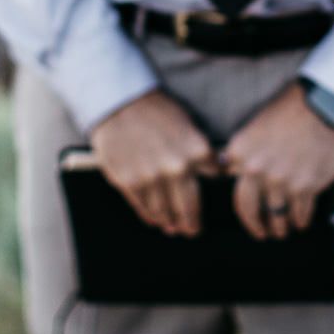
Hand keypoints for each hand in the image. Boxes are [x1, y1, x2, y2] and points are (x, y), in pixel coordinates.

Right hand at [90, 89, 219, 236]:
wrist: (118, 103)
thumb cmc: (154, 110)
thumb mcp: (187, 124)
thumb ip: (199, 151)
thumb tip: (213, 172)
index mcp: (197, 150)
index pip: (215, 178)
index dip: (213, 186)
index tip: (211, 194)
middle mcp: (177, 168)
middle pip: (191, 208)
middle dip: (192, 223)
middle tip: (192, 230)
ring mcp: (152, 178)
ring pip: (166, 213)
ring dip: (170, 222)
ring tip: (172, 226)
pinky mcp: (130, 183)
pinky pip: (144, 208)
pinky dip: (151, 216)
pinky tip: (155, 218)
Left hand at [219, 83, 333, 240]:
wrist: (324, 107)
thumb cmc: (291, 110)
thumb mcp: (255, 126)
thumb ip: (242, 152)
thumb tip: (230, 170)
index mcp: (239, 153)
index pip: (234, 185)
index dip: (243, 202)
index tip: (249, 212)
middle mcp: (255, 171)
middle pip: (249, 209)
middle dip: (255, 226)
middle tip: (262, 233)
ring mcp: (280, 182)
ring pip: (276, 215)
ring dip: (280, 226)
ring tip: (283, 230)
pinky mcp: (305, 188)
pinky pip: (300, 213)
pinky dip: (301, 220)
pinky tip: (302, 222)